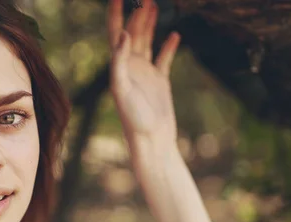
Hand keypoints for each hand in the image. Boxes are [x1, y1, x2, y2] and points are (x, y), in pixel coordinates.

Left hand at [108, 0, 180, 155]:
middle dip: (137, 13)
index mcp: (119, 67)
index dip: (116, 14)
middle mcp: (130, 67)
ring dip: (150, 24)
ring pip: (146, 41)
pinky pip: (163, 58)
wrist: (151, 139)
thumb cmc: (133, 119)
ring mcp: (145, 73)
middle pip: (132, 32)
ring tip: (155, 4)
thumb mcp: (122, 89)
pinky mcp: (160, 81)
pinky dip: (169, 46)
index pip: (115, 33)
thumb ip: (119, 62)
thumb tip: (122, 34)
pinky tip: (175, 34)